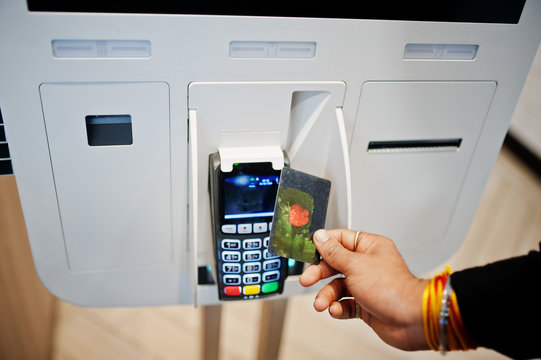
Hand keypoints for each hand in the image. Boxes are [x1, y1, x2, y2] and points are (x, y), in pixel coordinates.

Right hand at [299, 229, 428, 350]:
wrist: (411, 320)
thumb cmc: (392, 288)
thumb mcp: (355, 265)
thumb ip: (334, 252)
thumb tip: (320, 236)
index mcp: (370, 247)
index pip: (341, 239)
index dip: (324, 245)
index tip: (308, 251)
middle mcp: (368, 264)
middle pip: (336, 264)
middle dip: (320, 274)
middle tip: (308, 280)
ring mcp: (367, 284)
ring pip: (338, 286)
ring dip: (327, 295)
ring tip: (322, 303)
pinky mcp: (366, 304)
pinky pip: (345, 303)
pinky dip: (338, 308)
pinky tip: (336, 310)